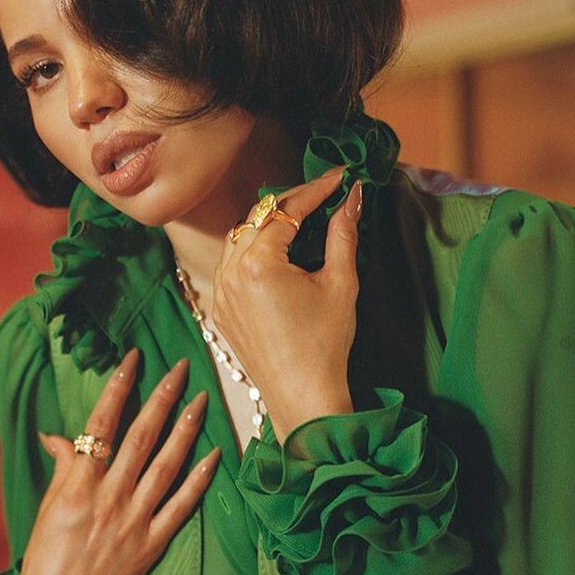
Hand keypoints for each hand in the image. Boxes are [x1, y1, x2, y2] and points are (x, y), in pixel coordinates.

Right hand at [12, 348, 220, 574]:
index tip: (134, 358)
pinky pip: (181, 507)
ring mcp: (133, 521)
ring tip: (201, 399)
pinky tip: (214, 454)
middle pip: (141, 438)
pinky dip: (198, 480)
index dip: (119, 388)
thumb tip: (59, 436)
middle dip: (161, 397)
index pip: (101, 425)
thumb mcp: (48, 507)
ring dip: (185, 429)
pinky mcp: (151, 545)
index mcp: (78, 485)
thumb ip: (62, 468)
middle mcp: (108, 498)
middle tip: (180, 367)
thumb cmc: (45, 558)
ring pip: (165, 465)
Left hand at [212, 166, 363, 441]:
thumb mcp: (341, 283)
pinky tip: (278, 253)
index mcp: (259, 263)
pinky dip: (253, 252)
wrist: (302, 397)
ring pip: (240, 238)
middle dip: (292, 202)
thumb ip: (343, 234)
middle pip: (259, 216)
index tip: (341, 178)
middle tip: (324, 195)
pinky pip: (231, 265)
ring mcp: (220, 291)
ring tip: (302, 220)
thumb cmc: (325, 344)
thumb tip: (353, 198)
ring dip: (269, 224)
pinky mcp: (220, 309)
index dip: (317, 189)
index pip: (287, 209)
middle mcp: (230, 272)